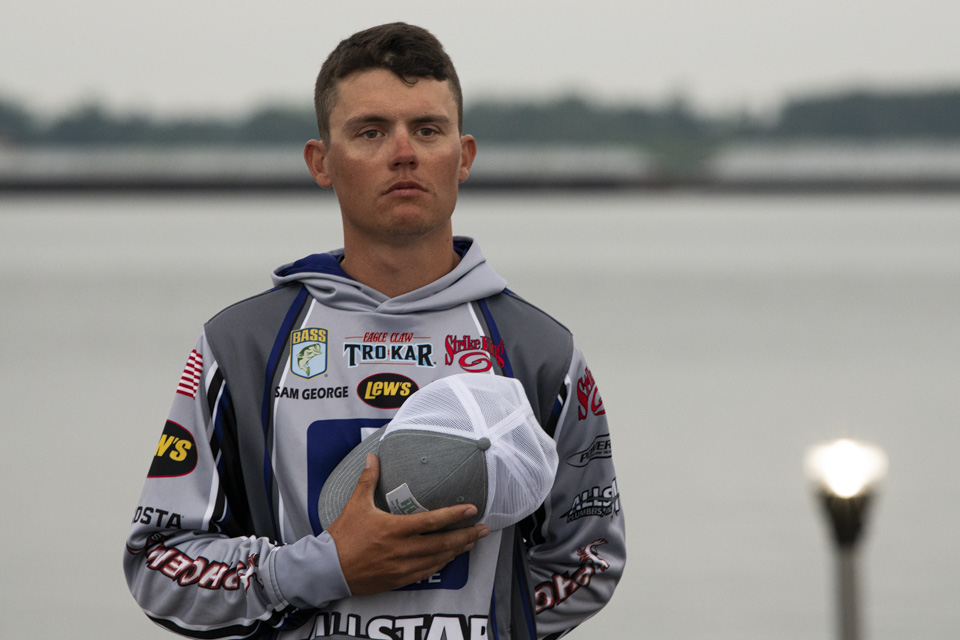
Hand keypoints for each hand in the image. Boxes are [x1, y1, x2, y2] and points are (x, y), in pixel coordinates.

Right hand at [326, 453, 489, 594]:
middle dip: (467, 536)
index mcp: (395, 529)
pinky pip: (427, 572)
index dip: (454, 515)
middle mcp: (403, 550)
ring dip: (458, 550)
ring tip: (471, 542)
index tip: (472, 510)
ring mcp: (403, 567)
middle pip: (443, 543)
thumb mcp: (355, 505)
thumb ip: (368, 480)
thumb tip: (373, 457)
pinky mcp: (399, 579)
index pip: (432, 522)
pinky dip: (441, 564)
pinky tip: (449, 557)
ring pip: (439, 559)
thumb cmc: (343, 536)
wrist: (328, 569)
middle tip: (484, 529)